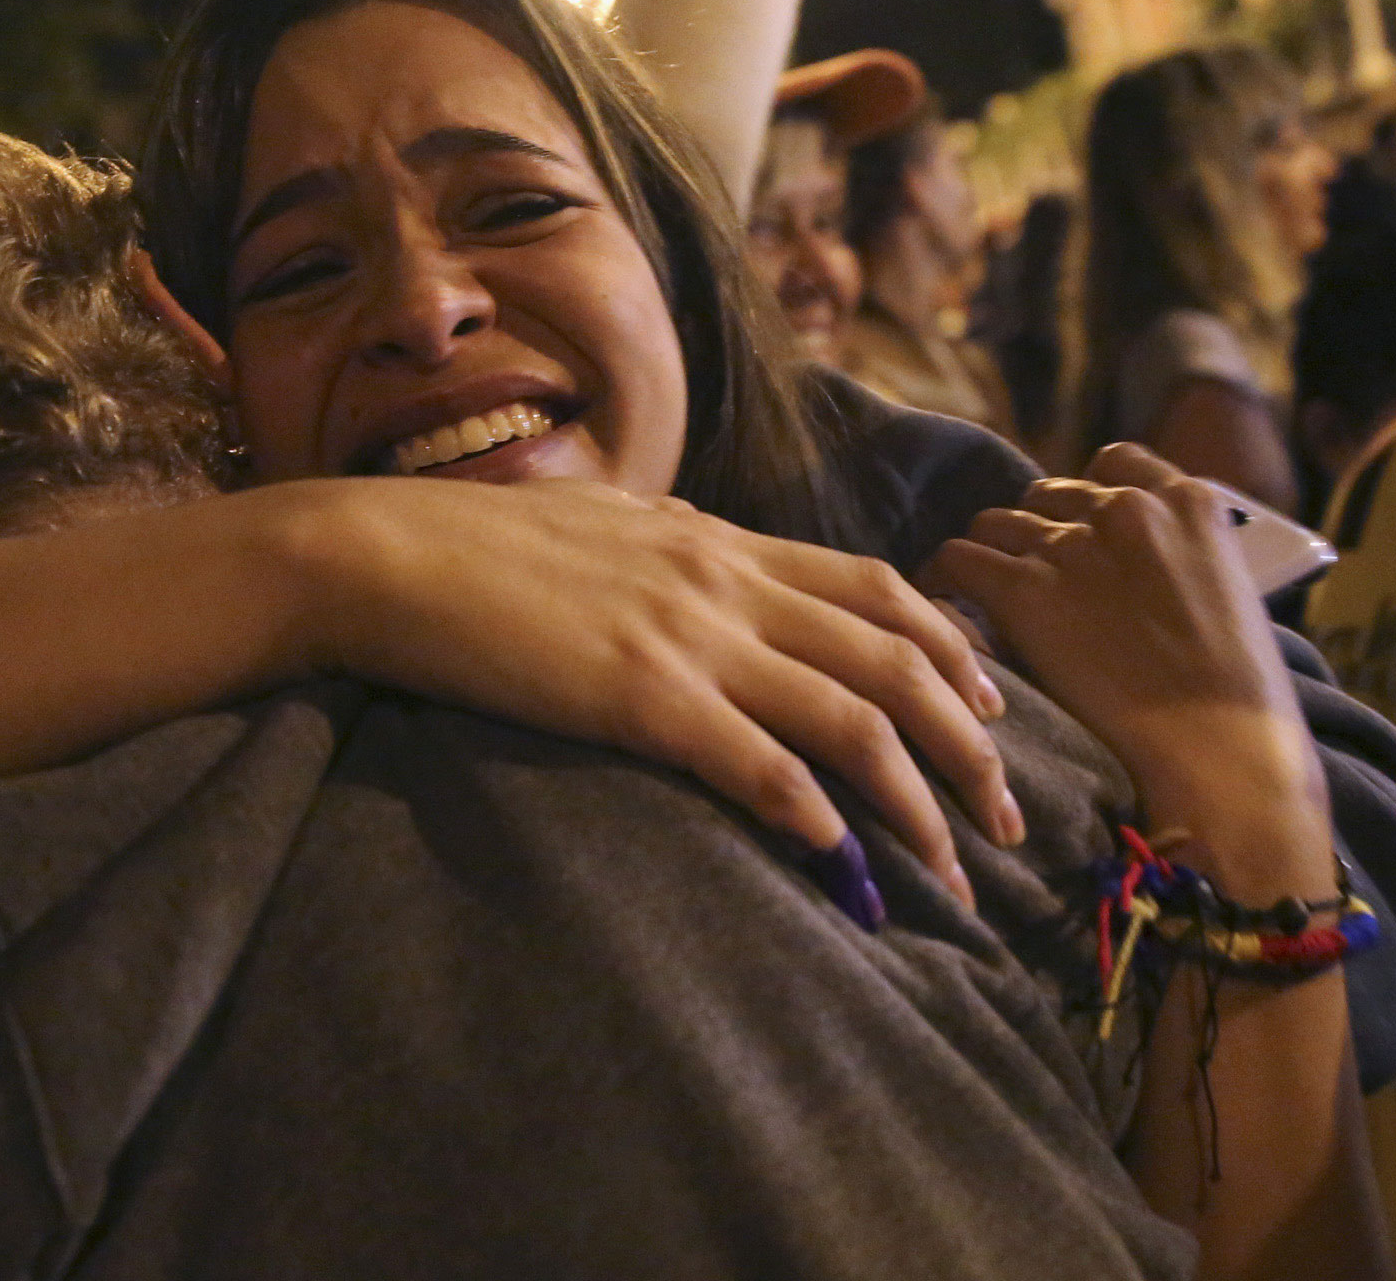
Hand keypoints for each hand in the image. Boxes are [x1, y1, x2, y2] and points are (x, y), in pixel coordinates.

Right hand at [290, 477, 1020, 905]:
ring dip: (919, 804)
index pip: (877, 588)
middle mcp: (726, 580)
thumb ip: (675, 543)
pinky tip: (847, 871)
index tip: (990, 710)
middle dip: (971, 746)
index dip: (951, 650)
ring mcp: (688, 636)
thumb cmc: (479, 546)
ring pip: (852, 718)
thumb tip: (715, 553)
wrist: (385, 553)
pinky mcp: (639, 696)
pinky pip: (758, 763)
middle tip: (1010, 818)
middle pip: (897, 659)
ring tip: (954, 873)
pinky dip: (817, 820)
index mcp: (721, 540)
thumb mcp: (605, 522)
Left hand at [921, 445, 1322, 824]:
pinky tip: (945, 605)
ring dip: (993, 556)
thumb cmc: (1244, 702)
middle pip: (1049, 496)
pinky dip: (945, 579)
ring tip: (984, 597)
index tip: (1080, 534)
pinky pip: (956, 560)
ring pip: (997, 523)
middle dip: (1039, 533)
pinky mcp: (1025, 592)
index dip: (1088, 500)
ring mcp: (1073, 547)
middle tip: (1035, 582)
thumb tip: (1137, 568)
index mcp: (1188, 502)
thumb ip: (1183, 558)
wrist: (1223, 757)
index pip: (1114, 464)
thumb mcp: (1232, 595)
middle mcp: (1127, 508)